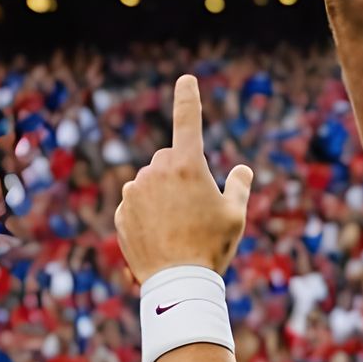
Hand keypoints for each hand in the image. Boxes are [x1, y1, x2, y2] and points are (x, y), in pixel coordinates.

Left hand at [115, 76, 252, 282]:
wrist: (176, 282)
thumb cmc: (212, 246)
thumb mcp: (236, 215)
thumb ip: (238, 186)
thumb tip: (242, 170)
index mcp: (187, 167)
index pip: (187, 122)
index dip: (188, 98)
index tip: (186, 79)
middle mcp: (156, 172)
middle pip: (169, 160)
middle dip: (181, 174)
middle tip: (197, 209)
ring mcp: (134, 192)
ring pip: (151, 183)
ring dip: (163, 196)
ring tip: (178, 228)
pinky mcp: (120, 212)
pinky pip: (136, 204)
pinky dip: (147, 214)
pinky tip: (161, 237)